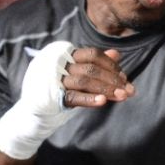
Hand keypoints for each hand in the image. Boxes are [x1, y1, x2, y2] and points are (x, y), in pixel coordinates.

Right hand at [0, 43, 134, 158]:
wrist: (35, 110)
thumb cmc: (61, 88)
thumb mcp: (80, 74)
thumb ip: (97, 64)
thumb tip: (116, 54)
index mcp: (67, 55)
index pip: (93, 54)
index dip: (111, 65)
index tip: (124, 78)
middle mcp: (60, 64)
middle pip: (92, 68)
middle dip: (113, 79)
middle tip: (129, 90)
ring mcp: (55, 80)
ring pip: (85, 81)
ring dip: (106, 89)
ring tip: (122, 96)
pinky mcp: (53, 97)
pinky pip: (74, 97)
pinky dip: (90, 99)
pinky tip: (103, 102)